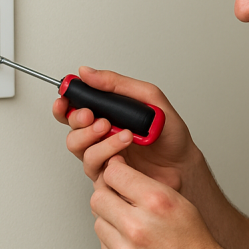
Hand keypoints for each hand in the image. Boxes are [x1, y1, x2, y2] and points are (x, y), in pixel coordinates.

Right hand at [53, 66, 195, 191]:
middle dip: (78, 120)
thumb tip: (88, 72)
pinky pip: (94, 166)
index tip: (65, 98)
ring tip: (121, 132)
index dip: (64, 104)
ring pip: (78, 148)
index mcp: (107, 116)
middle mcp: (101, 137)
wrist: (184, 164)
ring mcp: (103, 157)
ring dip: (94, 138)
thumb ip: (118, 84)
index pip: (74, 110)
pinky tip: (124, 148)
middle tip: (93, 116)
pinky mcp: (108, 176)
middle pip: (71, 129)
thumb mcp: (149, 98)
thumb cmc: (169, 135)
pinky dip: (107, 154)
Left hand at [90, 155, 228, 248]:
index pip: (114, 174)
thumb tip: (116, 173)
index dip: (114, 170)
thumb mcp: (180, 202)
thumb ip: (146, 186)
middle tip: (118, 196)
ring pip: (98, 221)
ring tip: (130, 222)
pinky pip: (103, 245)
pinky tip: (132, 241)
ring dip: (110, 218)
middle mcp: (138, 226)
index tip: (116, 172)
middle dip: (107, 193)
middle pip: (99, 197)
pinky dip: (114, 240)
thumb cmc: (194, 242)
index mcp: (156, 203)